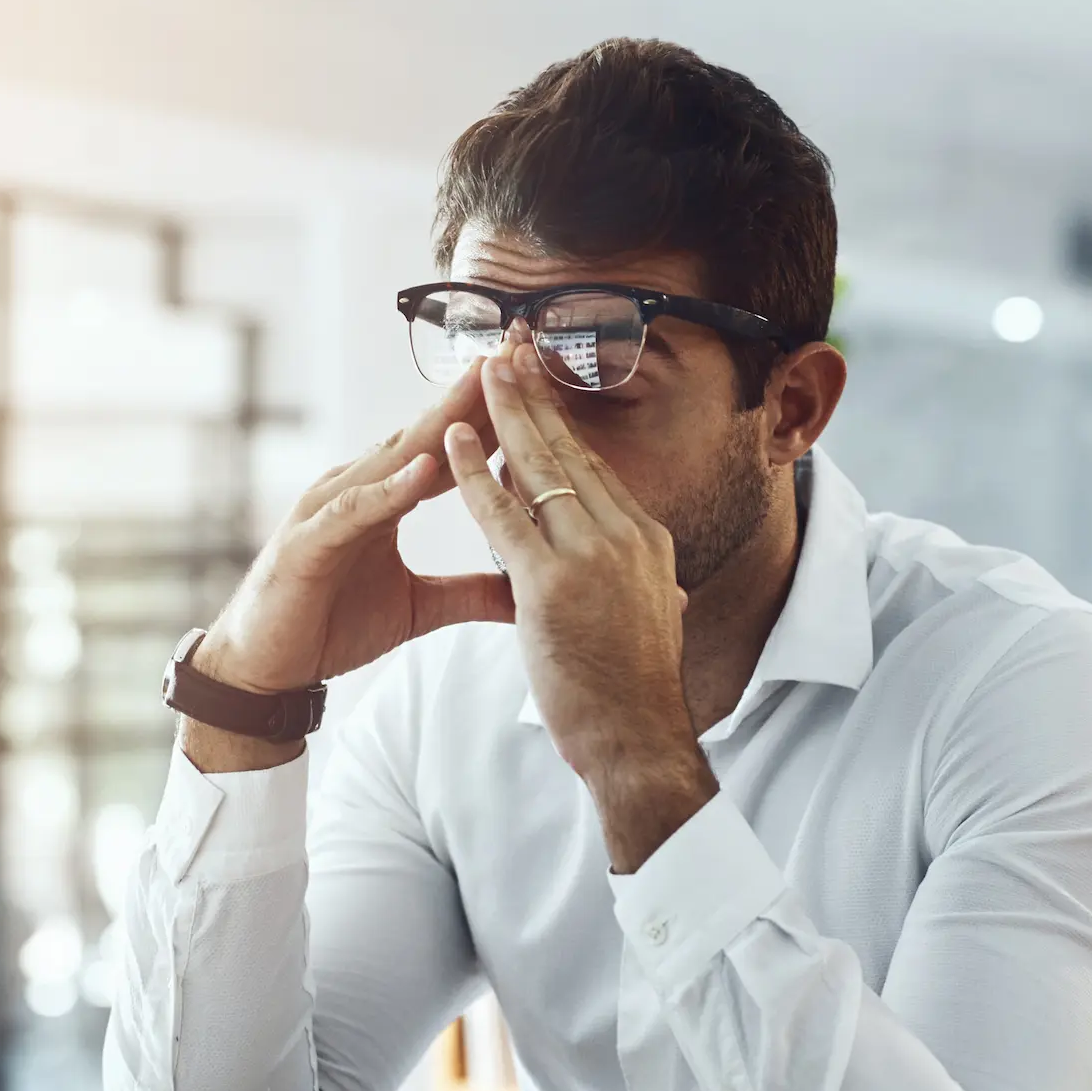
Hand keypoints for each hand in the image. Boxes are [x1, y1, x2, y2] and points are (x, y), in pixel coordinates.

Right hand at [186, 362, 515, 771]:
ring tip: (480, 388)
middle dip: (471, 391)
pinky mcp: (309, 542)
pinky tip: (423, 469)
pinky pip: (355, 511)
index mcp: (386, 495)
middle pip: (425, 433)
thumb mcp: (421, 607)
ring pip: (392, 458)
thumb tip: (524, 591)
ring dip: (437, 424)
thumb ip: (471, 592)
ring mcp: (330, 509)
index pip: (449, 445)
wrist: (268, 669)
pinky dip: (389, 490)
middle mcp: (359, 488)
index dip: (493, 411)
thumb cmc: (333, 625)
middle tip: (515, 347)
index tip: (538, 377)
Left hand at [444, 328, 717, 870]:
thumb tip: (642, 571)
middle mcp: (623, 537)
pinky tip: (446, 442)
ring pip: (537, 469)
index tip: (538, 384)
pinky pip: (502, 515)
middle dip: (533, 397)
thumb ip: (636, 584)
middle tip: (505, 348)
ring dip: (501, 415)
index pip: (595, 466)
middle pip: (569, 450)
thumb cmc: (635, 693)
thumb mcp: (644, 618)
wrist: (639, 742)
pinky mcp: (549, 585)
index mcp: (645, 541)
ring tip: (476, 371)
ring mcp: (588, 558)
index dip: (562, 421)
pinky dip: (471, 474)